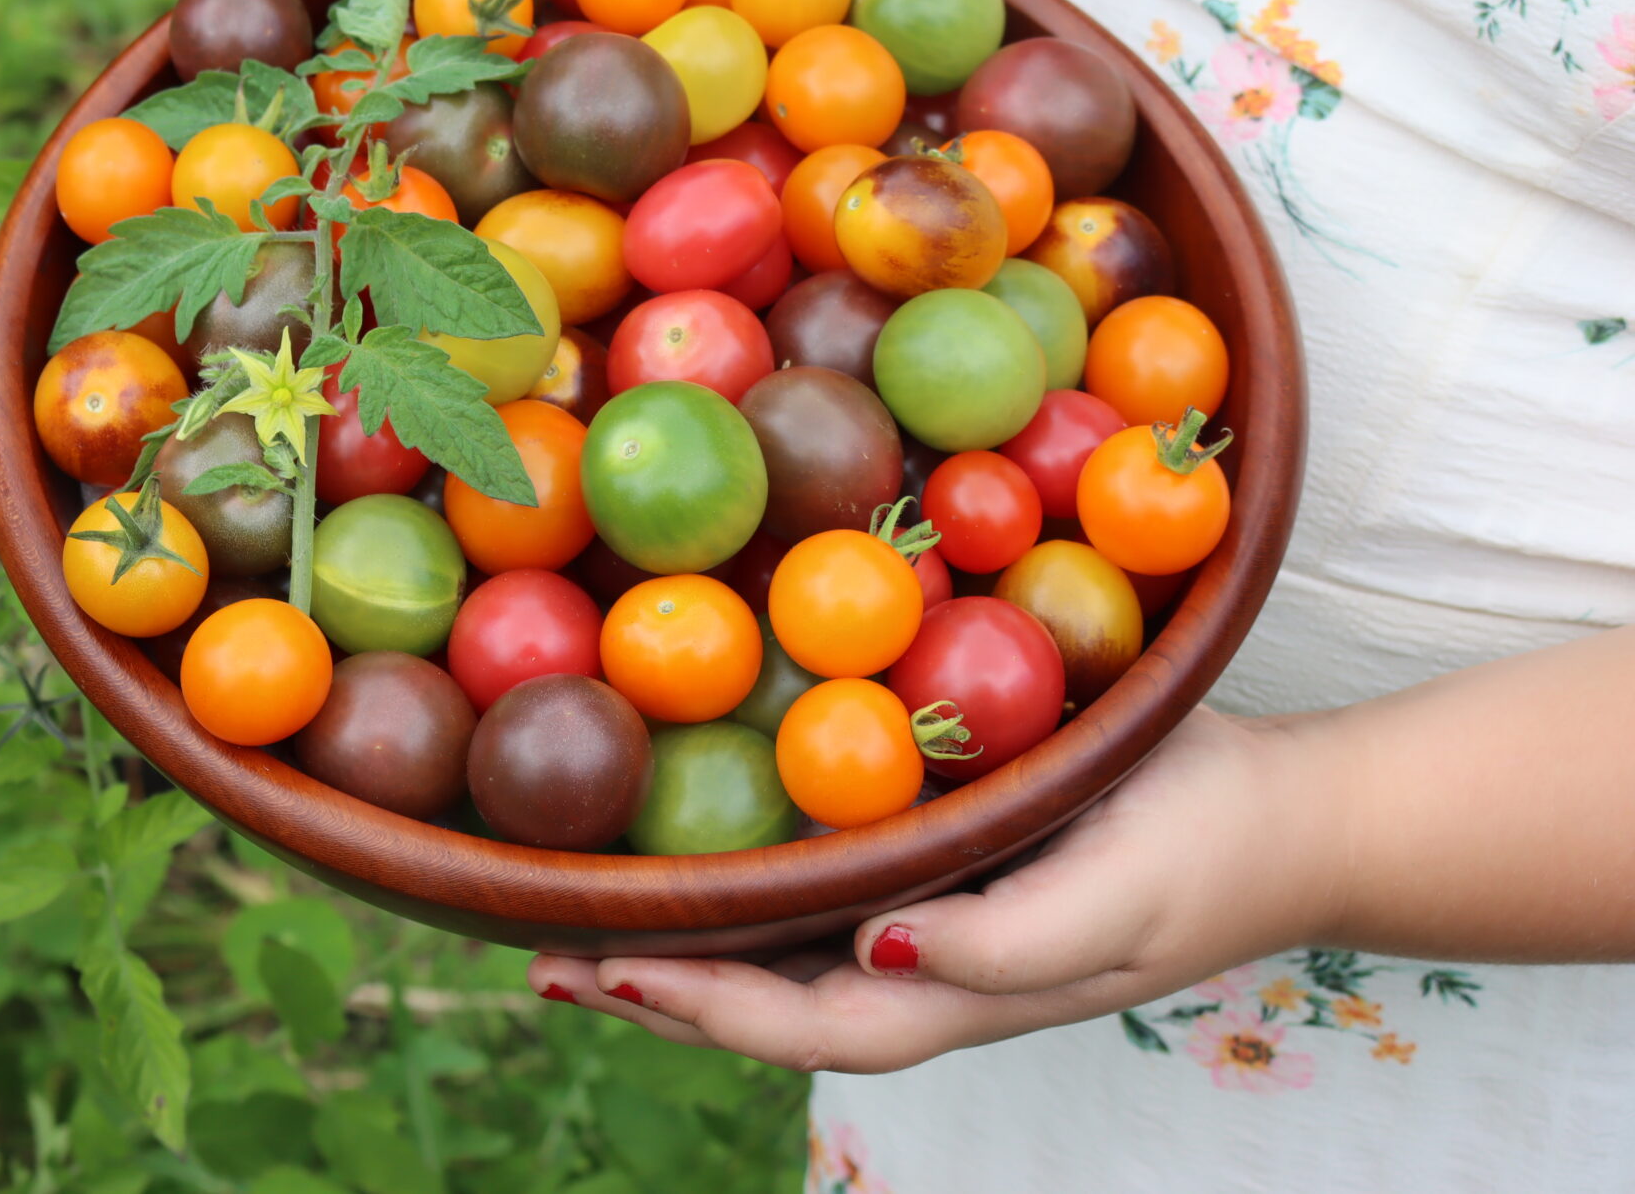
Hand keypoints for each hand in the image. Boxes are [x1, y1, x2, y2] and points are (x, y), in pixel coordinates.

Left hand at [528, 707, 1339, 1072]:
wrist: (1292, 816)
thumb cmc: (1206, 853)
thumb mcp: (1115, 902)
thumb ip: (1003, 949)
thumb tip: (875, 954)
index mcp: (957, 992)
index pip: (798, 1018)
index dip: (697, 1002)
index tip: (601, 968)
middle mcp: (927, 970)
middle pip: (764, 1002)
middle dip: (656, 989)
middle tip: (543, 957)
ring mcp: (935, 925)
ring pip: (783, 954)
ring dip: (685, 948)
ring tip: (583, 928)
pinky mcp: (947, 866)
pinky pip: (825, 894)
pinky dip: (749, 889)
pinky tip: (702, 860)